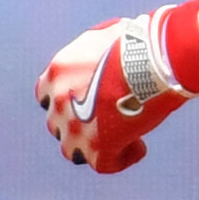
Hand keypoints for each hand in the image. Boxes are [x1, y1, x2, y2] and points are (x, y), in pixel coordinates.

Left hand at [39, 19, 183, 175]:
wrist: (152, 59)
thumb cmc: (138, 42)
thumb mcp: (107, 36)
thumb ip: (97, 49)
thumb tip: (109, 47)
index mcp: (58, 72)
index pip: (46, 95)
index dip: (65, 102)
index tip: (86, 101)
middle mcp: (57, 101)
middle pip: (58, 124)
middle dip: (79, 125)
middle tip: (107, 120)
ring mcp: (75, 126)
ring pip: (73, 149)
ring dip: (92, 146)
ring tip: (119, 139)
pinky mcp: (99, 146)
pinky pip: (105, 164)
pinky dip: (122, 158)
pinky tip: (139, 146)